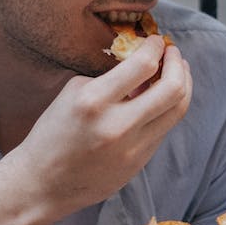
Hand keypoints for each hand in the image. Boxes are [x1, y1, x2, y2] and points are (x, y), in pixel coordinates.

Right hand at [16, 35, 191, 213]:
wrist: (42, 184)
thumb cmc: (53, 134)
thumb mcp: (73, 93)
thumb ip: (110, 78)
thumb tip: (144, 65)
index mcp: (93, 101)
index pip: (142, 65)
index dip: (156, 47)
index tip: (158, 40)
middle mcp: (117, 125)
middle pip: (173, 89)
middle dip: (178, 64)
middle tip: (173, 53)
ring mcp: (132, 148)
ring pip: (177, 111)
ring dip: (182, 85)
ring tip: (177, 73)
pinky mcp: (139, 163)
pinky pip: (164, 128)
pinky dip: (166, 109)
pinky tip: (160, 99)